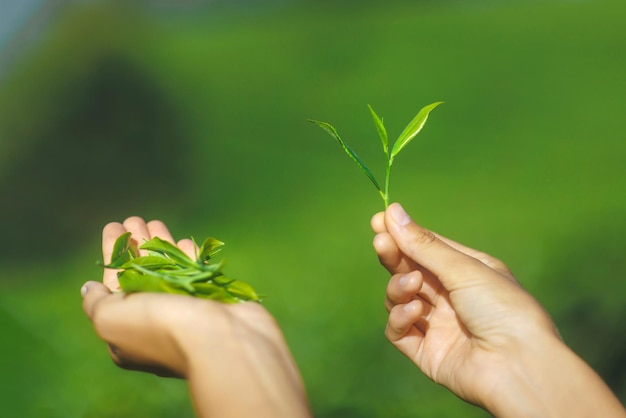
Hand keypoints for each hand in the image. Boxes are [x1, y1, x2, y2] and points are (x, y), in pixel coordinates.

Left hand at [82, 217, 310, 416]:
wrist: (220, 340)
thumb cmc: (161, 329)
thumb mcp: (111, 319)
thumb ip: (96, 302)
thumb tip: (89, 288)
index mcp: (127, 331)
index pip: (114, 285)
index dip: (112, 254)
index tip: (113, 227)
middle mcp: (154, 322)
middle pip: (140, 274)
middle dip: (135, 245)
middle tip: (134, 218)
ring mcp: (184, 312)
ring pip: (168, 271)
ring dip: (160, 245)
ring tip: (155, 222)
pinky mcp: (210, 302)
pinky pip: (195, 275)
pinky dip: (187, 258)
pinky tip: (184, 241)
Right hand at [372, 203, 624, 416]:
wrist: (518, 366)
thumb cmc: (502, 308)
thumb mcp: (463, 268)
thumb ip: (423, 244)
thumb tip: (392, 211)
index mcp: (468, 272)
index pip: (427, 248)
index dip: (403, 234)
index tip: (379, 219)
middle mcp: (451, 297)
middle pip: (409, 270)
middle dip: (394, 255)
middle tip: (381, 242)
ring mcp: (437, 325)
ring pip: (400, 298)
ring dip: (399, 287)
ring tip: (413, 285)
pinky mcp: (426, 351)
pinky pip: (400, 330)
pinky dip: (400, 318)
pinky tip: (415, 312)